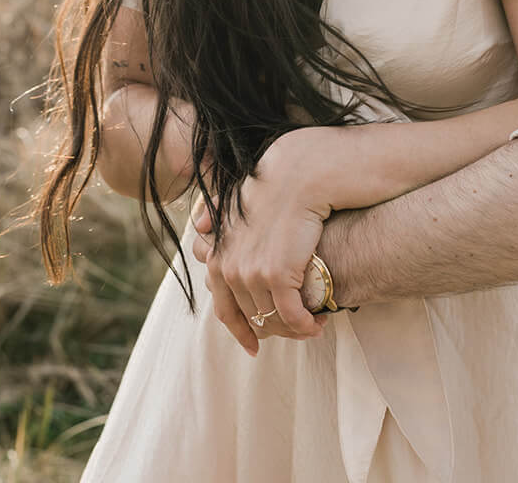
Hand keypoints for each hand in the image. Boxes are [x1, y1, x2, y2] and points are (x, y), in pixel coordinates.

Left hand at [190, 129, 334, 351]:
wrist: (298, 175)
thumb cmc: (272, 185)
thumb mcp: (235, 200)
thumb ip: (217, 214)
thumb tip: (200, 224)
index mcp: (218, 255)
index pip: (224, 309)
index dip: (241, 330)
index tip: (255, 343)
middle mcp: (228, 268)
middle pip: (251, 318)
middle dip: (273, 331)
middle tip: (293, 332)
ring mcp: (250, 273)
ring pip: (271, 320)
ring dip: (293, 329)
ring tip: (310, 326)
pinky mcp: (276, 274)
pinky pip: (291, 315)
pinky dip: (305, 324)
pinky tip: (318, 321)